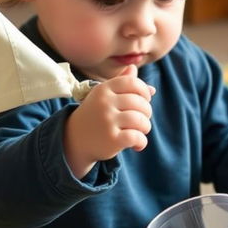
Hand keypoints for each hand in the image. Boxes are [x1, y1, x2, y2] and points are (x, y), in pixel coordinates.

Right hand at [64, 64, 154, 178]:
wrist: (75, 139)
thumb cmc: (96, 115)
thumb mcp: (105, 97)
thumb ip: (126, 89)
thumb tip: (152, 89)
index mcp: (104, 89)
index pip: (133, 83)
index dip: (144, 91)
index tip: (144, 100)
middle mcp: (104, 103)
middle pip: (140, 102)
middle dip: (146, 112)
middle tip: (141, 120)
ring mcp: (107, 121)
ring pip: (140, 120)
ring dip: (146, 127)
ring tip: (141, 131)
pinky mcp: (111, 139)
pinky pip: (136, 137)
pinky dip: (142, 142)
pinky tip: (137, 144)